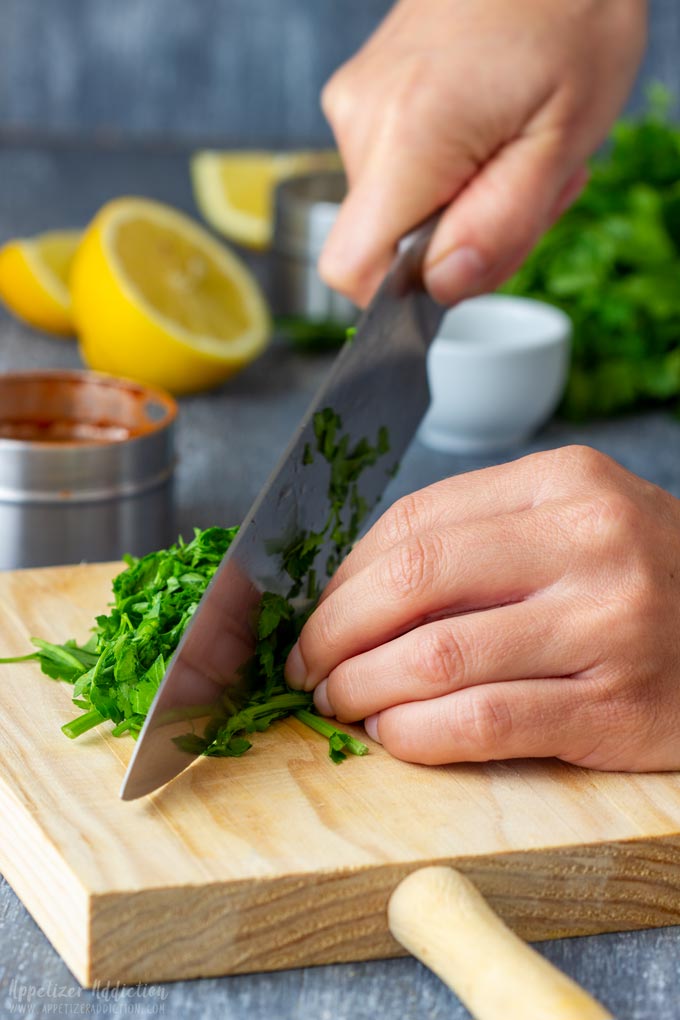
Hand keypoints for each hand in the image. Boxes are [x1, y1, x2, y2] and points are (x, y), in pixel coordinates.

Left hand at [285, 447, 679, 770]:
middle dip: (335, 630)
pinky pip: (486, 720)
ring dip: (362, 686)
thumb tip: (354, 589)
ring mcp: (605, 625)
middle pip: (414, 578)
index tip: (315, 612)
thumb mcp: (572, 525)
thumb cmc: (643, 579)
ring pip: (439, 656)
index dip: (345, 575)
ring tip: (337, 700)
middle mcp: (587, 541)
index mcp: (563, 483)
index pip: (416, 521)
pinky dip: (417, 732)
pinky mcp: (616, 708)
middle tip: (306, 663)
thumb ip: (477, 540)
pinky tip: (391, 733)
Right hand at [319, 0, 645, 305]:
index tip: (465, 259)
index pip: (351, 271)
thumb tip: (442, 288)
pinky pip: (396, 171)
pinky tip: (490, 129)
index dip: (404, 292)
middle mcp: (363, 121)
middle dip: (458, 240)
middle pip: (386, 244)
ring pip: (396, 209)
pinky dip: (448, 171)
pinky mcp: (366, 96)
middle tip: (524, 185)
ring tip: (514, 147)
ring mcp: (358, 104)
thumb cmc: (569, 15)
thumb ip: (500, 229)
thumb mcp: (563, 140)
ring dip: (462, 203)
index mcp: (407, 139)